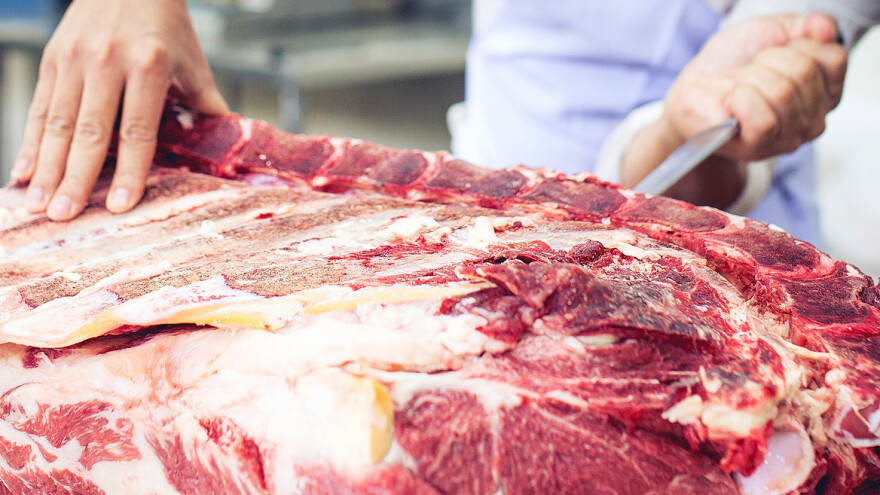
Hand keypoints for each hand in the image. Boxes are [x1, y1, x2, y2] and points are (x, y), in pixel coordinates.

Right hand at [10, 0, 227, 220]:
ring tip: (37, 205)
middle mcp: (106, 61)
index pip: (137, 130)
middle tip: (63, 217)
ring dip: (46, 167)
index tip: (118, 206)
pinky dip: (30, 141)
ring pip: (57, 122)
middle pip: (90, 132)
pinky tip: (24, 172)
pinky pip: (39, 106)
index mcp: (148, 65)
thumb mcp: (194, 64)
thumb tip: (230, 151)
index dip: (129, 171)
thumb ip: (207, 107)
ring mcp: (74, 58)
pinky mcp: (53, 57)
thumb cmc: (167, 26)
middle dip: (75, 178)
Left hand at [621, 13, 846, 206]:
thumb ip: (806, 25)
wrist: (694, 87)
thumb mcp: (773, 30)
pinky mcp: (760, 148)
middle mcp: (815, 118)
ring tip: (739, 86)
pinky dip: (741, 99)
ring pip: (783, 93)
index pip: (833, 58)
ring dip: (750, 78)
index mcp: (826, 90)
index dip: (797, 44)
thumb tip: (824, 30)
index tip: (773, 52)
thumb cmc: (733, 63)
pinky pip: (763, 119)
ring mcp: (790, 138)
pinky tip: (733, 101)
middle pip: (805, 72)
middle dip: (767, 60)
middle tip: (749, 71)